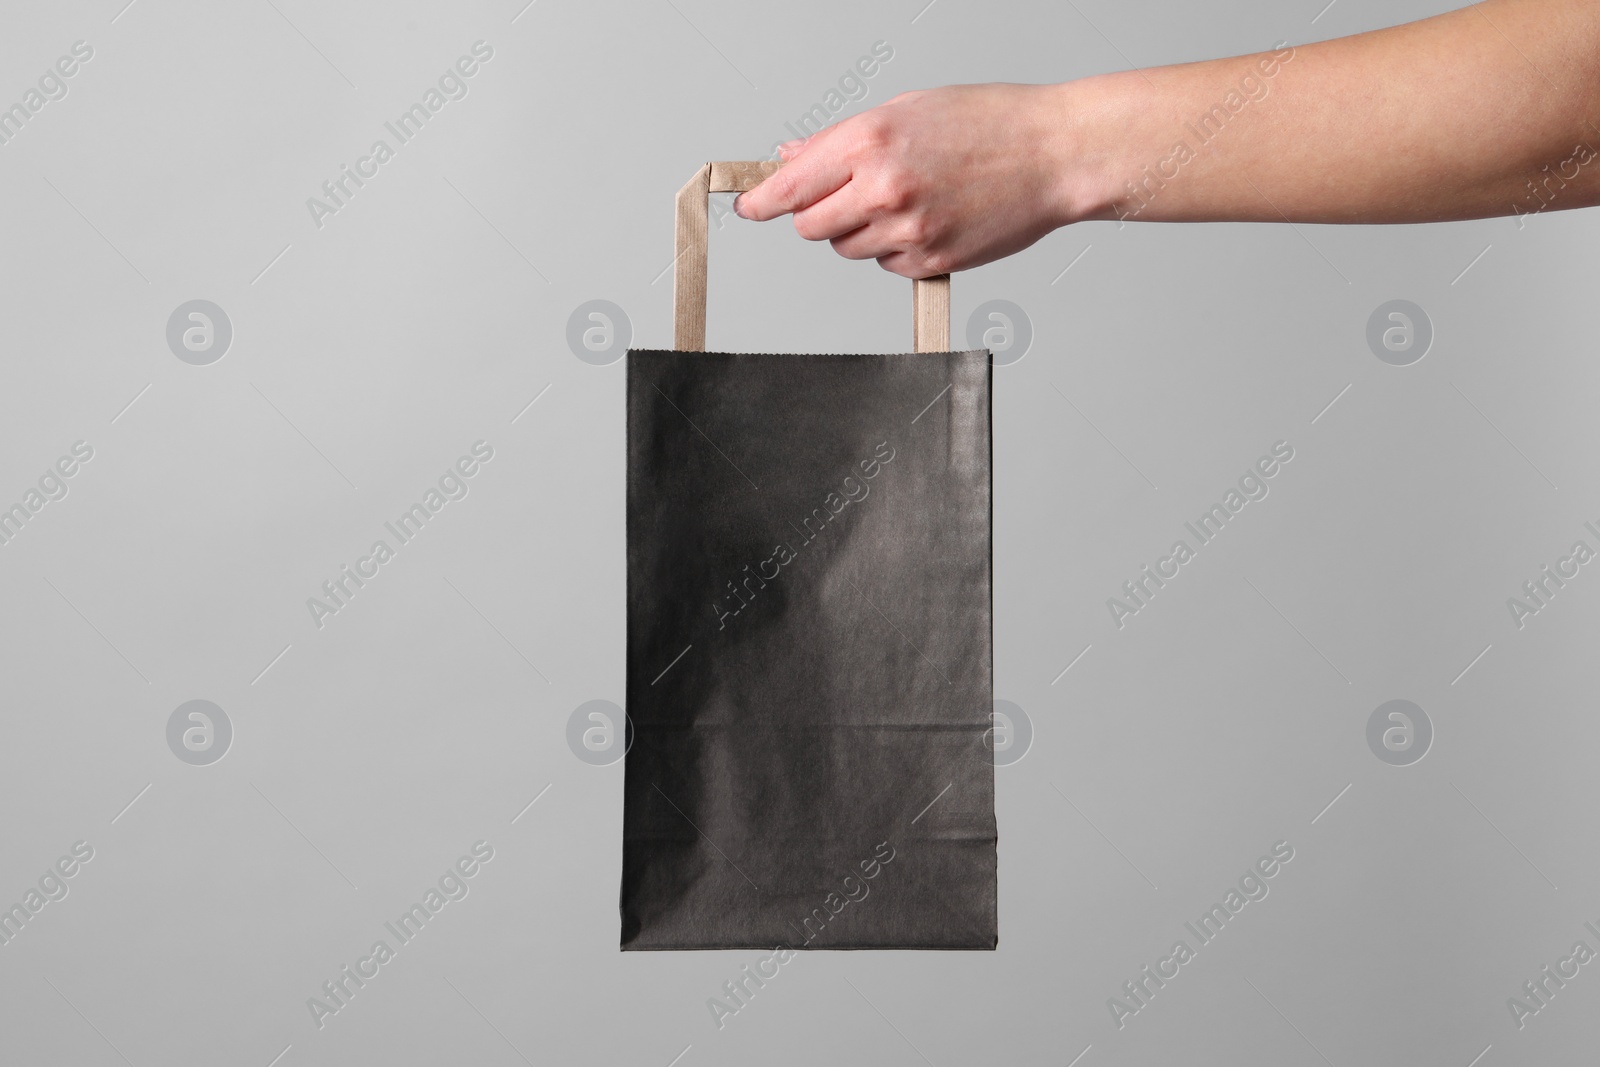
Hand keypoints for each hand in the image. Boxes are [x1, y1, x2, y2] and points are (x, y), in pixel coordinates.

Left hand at [733, 83, 1087, 278]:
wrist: (1054, 155)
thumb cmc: (989, 123)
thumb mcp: (907, 109)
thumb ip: (842, 139)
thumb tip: (792, 157)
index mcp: (870, 142)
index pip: (791, 185)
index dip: (762, 201)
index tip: (749, 206)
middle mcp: (882, 189)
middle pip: (810, 226)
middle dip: (818, 214)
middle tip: (848, 196)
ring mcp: (906, 231)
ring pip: (846, 248)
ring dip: (859, 231)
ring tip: (906, 199)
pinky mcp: (929, 262)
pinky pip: (886, 265)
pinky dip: (895, 249)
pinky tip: (930, 219)